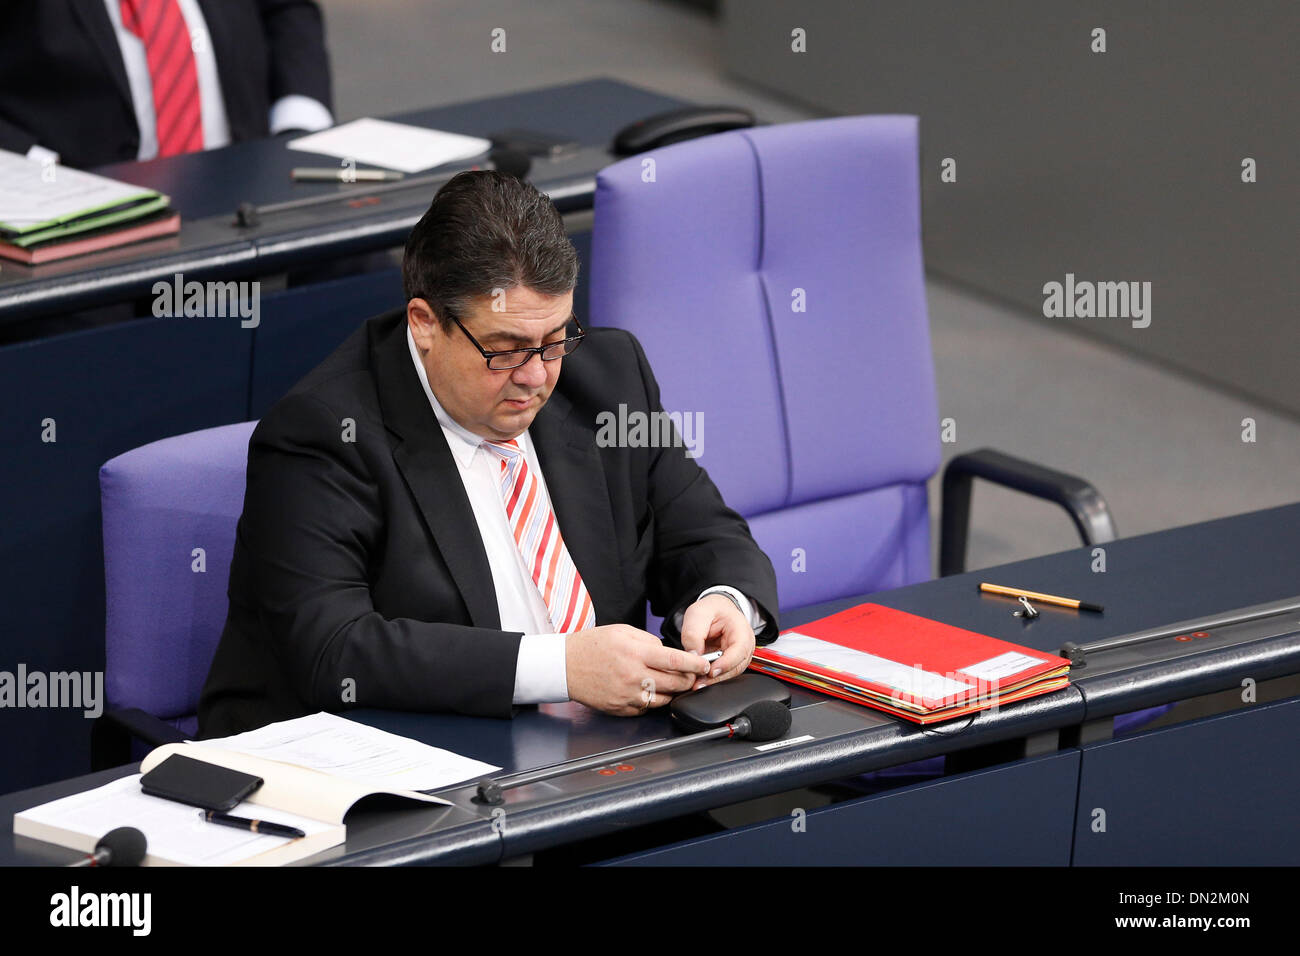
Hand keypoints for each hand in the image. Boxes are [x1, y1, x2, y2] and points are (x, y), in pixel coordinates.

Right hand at [565, 624, 709, 715]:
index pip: (674, 661)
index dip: (694, 664)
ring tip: (672, 682)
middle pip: (674, 683)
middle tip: (693, 675)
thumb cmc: (592, 646)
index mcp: (635, 653)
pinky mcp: (622, 709)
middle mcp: (633, 676)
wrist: (565, 666)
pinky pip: (647, 707)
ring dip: (672, 691)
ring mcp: (627, 696)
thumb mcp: (622, 632)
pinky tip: (650, 690)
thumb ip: (649, 641)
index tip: (705, 664)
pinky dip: (653, 699)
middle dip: (689, 679)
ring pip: (664, 699)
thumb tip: (668, 653)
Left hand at [678, 593, 755, 689]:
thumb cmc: (710, 610)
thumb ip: (694, 633)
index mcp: (741, 630)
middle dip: (717, 677)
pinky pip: (724, 674)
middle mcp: (745, 646)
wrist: (716, 610)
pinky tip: (699, 681)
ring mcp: (739, 656)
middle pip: (736, 667)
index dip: (726, 663)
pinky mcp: (730, 663)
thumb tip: (693, 655)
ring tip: (697, 683)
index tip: (711, 671)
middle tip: (699, 683)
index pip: (739, 650)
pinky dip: (712, 679)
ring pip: (730, 674)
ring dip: (714, 681)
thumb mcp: (698, 614)